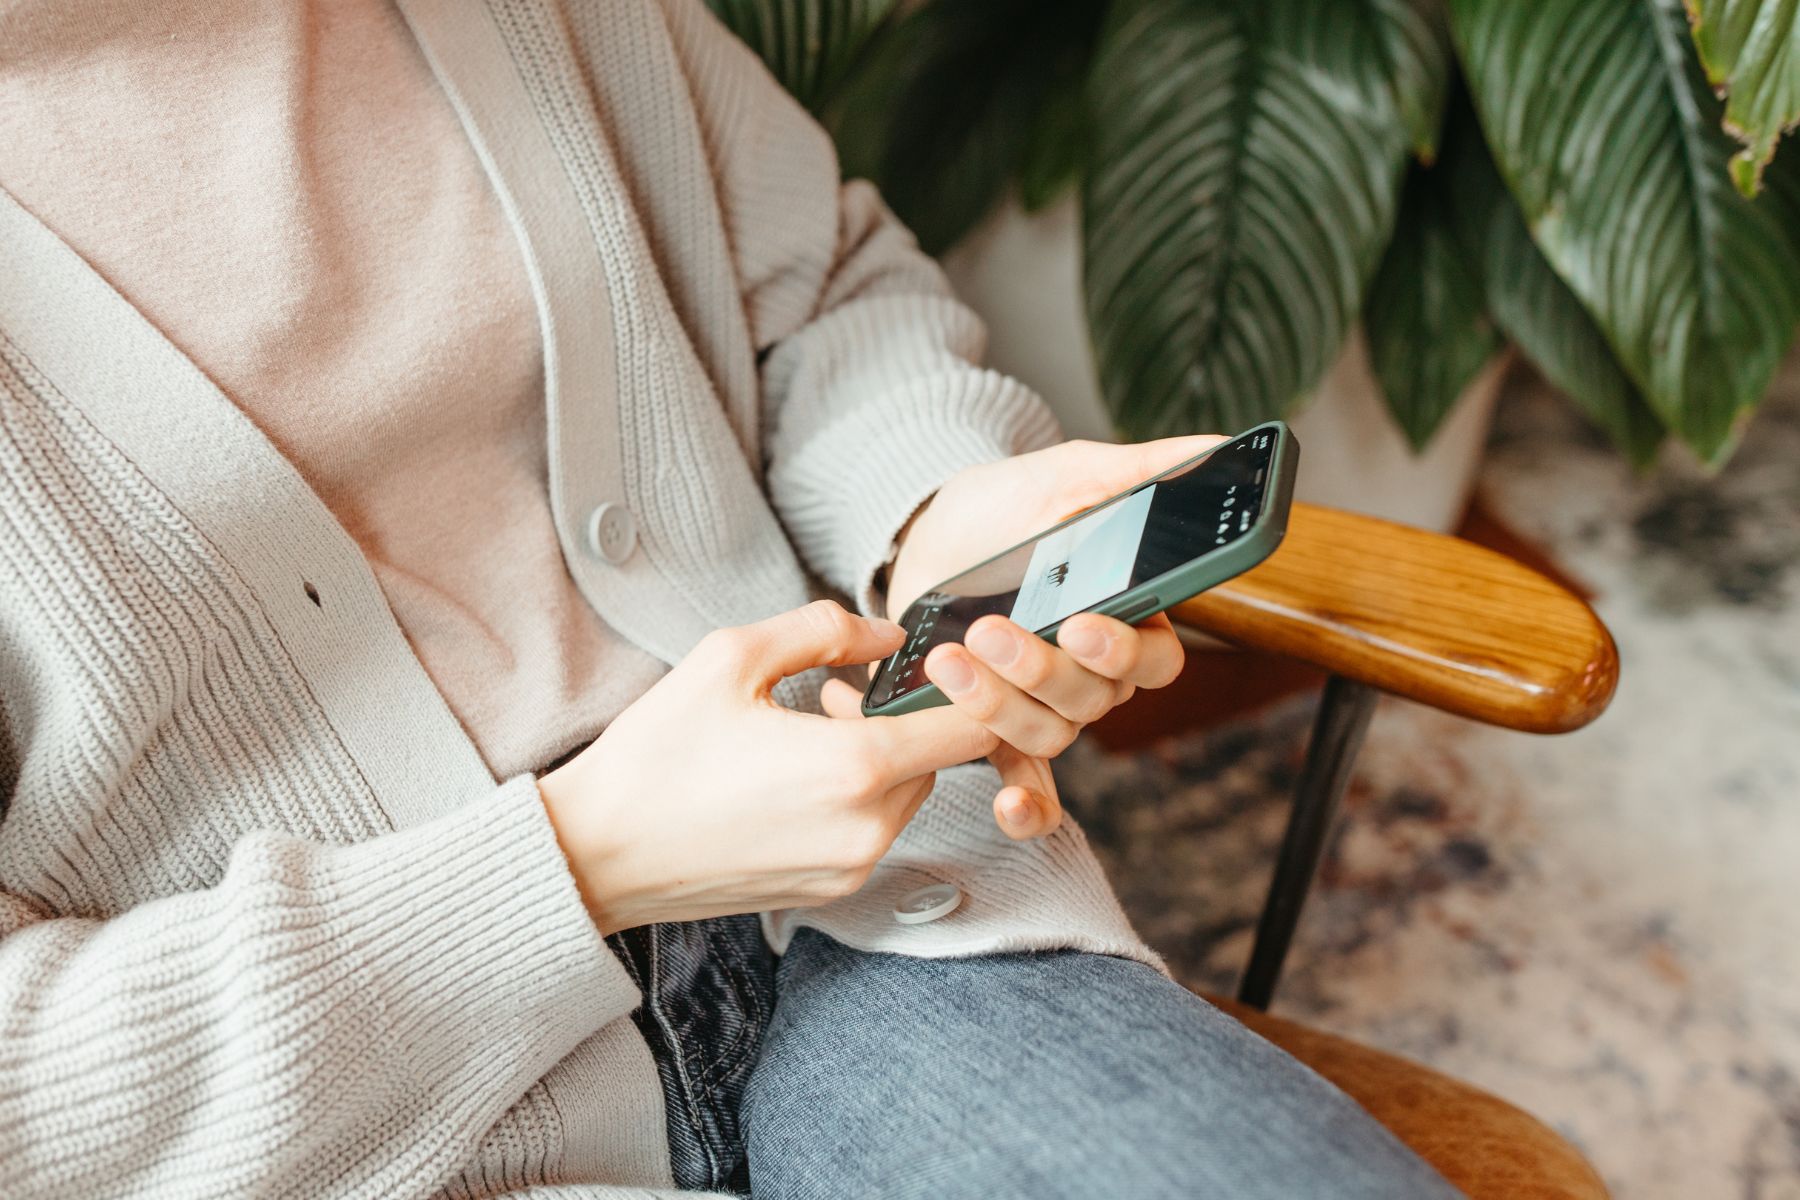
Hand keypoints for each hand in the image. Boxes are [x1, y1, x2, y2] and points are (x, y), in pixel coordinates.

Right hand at [538, 601, 997, 933]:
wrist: (597, 853)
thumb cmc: (656, 756)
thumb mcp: (731, 658)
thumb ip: (824, 630)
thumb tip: (887, 633)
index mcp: (854, 768)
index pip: (973, 727)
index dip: (971, 687)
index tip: (937, 662)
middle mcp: (866, 828)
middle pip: (942, 761)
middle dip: (904, 718)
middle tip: (835, 692)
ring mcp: (850, 867)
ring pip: (908, 795)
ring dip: (879, 757)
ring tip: (807, 729)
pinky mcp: (828, 890)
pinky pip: (873, 830)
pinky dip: (855, 796)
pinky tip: (792, 774)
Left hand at [870, 436, 1225, 839]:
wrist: (928, 534)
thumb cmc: (1008, 505)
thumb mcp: (1068, 476)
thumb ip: (1142, 470)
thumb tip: (1217, 446)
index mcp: (1129, 618)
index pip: (1155, 658)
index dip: (1123, 649)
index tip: (1080, 623)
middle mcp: (1095, 672)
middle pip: (1095, 699)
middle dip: (1040, 668)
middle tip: (990, 630)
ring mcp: (1045, 703)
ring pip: (1050, 731)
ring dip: (1000, 706)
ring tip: (950, 661)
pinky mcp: (996, 725)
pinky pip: (1028, 780)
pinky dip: (1025, 803)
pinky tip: (1007, 804)